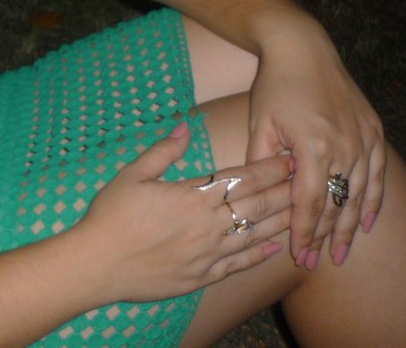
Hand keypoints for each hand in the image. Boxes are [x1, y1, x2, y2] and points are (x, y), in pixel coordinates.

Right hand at [74, 121, 290, 304]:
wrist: (97, 264)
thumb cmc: (110, 216)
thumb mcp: (131, 175)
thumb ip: (162, 152)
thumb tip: (185, 127)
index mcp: (192, 197)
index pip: (242, 179)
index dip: (268, 168)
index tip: (289, 158)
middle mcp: (208, 226)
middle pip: (257, 206)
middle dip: (284, 191)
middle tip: (308, 180)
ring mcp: (208, 255)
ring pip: (255, 235)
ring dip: (280, 222)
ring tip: (302, 210)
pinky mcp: (202, 278)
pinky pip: (239, 265)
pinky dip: (259, 255)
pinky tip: (273, 247)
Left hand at [247, 25, 385, 267]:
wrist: (302, 48)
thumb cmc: (273, 86)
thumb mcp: (259, 124)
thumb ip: (261, 163)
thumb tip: (257, 198)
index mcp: (313, 145)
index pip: (309, 201)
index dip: (305, 232)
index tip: (300, 256)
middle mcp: (344, 145)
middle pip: (337, 203)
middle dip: (327, 236)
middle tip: (318, 262)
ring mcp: (362, 138)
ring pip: (360, 194)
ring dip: (351, 226)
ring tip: (341, 252)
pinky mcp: (372, 130)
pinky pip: (377, 175)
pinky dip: (372, 200)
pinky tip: (366, 222)